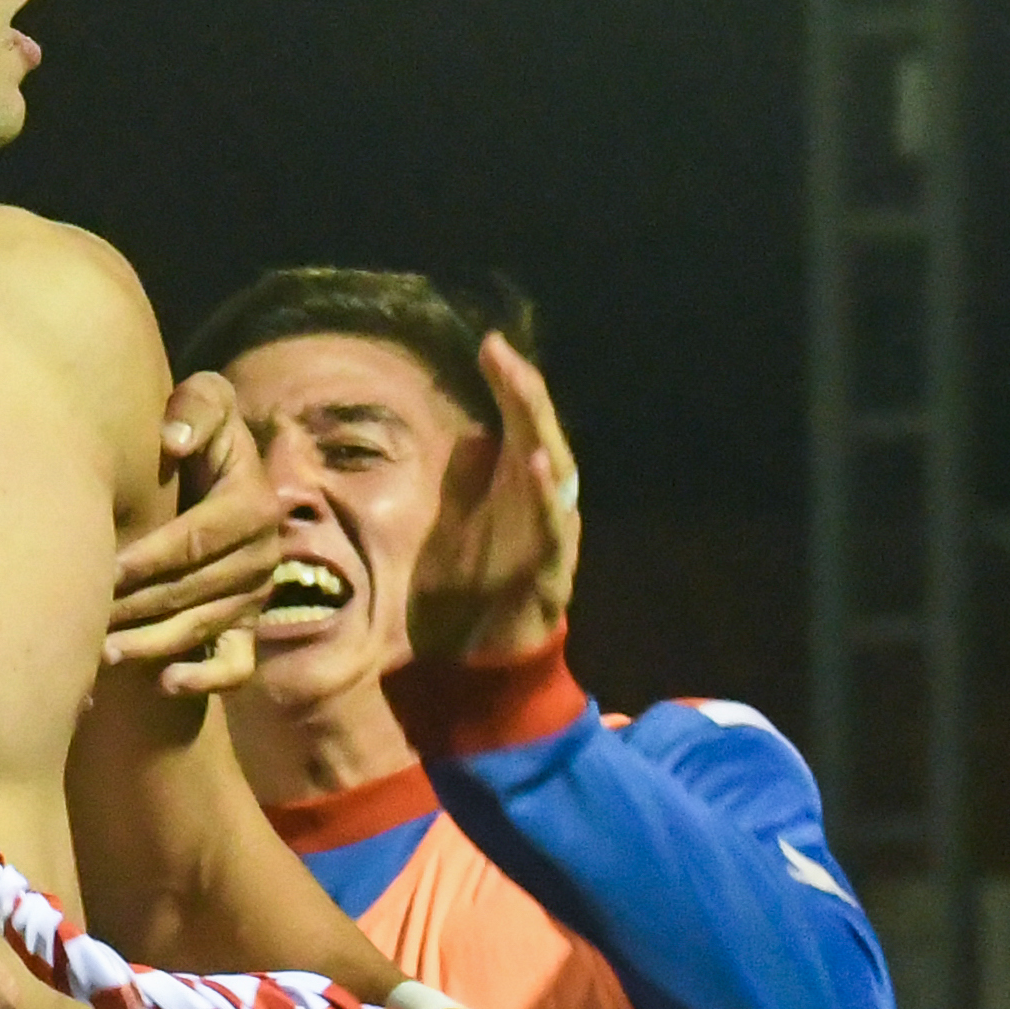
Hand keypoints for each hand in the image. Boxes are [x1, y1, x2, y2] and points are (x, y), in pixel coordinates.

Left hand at [106, 371, 282, 699]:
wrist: (219, 466)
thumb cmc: (197, 430)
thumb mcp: (206, 400)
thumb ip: (195, 409)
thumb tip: (172, 441)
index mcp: (253, 505)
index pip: (197, 539)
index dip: (150, 557)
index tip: (105, 568)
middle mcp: (263, 555)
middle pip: (194, 591)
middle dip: (138, 607)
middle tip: (88, 620)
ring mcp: (257, 596)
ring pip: (204, 630)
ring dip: (152, 646)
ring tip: (102, 654)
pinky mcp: (248, 627)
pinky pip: (235, 666)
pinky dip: (205, 680)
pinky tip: (166, 684)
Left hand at [403, 330, 582, 665]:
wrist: (474, 662)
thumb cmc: (467, 592)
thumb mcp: (454, 525)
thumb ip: (464, 482)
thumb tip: (474, 431)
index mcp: (517, 491)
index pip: (518, 426)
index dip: (509, 385)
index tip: (490, 346)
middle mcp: (540, 507)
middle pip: (539, 439)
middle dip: (523, 394)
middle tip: (502, 354)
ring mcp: (550, 538)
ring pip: (555, 478)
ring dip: (538, 433)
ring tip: (521, 389)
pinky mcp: (551, 573)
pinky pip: (553, 530)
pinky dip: (548, 497)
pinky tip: (537, 465)